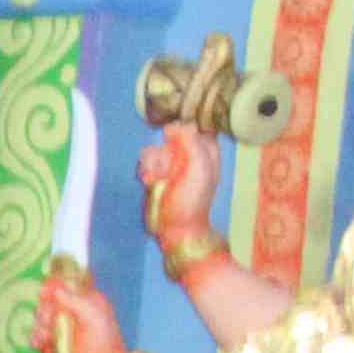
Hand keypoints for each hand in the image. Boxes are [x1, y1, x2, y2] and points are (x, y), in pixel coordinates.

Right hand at [34, 265, 130, 352]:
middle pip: (47, 302)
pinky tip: (40, 343)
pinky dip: (36, 339)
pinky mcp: (51, 346)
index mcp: (83, 300)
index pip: (62, 285)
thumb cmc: (102, 342)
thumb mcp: (92, 315)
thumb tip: (53, 287)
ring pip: (39, 320)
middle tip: (50, 320)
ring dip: (40, 327)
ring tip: (46, 337)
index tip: (45, 294)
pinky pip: (36, 337)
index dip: (51, 288)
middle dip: (45, 311)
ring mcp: (60, 330)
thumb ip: (73, 299)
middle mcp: (70, 312)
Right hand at [138, 124, 219, 248]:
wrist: (174, 227)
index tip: (181, 136)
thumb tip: (172, 126)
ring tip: (160, 178)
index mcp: (208, 150)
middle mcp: (189, 153)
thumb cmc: (193, 199)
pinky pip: (146, 159)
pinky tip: (151, 181)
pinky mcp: (155, 171)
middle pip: (173, 134)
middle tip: (173, 165)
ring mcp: (171, 163)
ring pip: (157, 146)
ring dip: (155, 162)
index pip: (199, 125)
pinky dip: (146, 169)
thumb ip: (189, 140)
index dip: (189, 126)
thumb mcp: (199, 167)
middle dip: (168, 148)